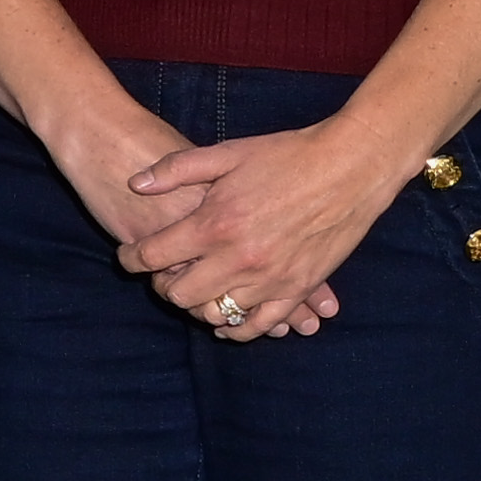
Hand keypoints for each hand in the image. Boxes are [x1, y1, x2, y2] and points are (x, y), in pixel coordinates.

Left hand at [125, 115, 404, 346]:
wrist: (352, 166)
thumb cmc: (287, 155)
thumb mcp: (226, 153)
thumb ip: (176, 169)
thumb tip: (136, 184)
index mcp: (214, 225)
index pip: (153, 257)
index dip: (131, 259)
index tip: (128, 256)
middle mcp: (238, 259)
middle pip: (179, 294)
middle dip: (162, 285)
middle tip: (163, 273)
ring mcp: (271, 278)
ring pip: (216, 314)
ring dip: (199, 304)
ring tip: (196, 289)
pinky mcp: (299, 287)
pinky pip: (260, 324)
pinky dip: (239, 327)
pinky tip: (227, 319)